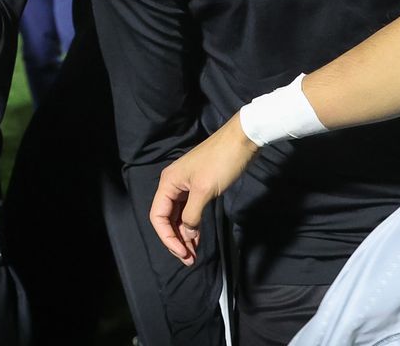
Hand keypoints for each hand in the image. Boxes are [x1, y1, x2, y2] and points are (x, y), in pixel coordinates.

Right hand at [149, 118, 258, 265]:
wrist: (242, 141)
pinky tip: (198, 239)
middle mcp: (173, 185)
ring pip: (178, 216)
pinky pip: (189, 211)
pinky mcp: (199, 188)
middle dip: (175, 239)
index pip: (157, 216)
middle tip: (189, 259)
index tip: (183, 253)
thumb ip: (192, 215)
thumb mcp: (205, 191)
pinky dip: (192, 225)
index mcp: (168, 183)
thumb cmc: (221, 163)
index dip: (167, 237)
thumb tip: (188, 235)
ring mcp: (186, 186)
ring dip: (184, 235)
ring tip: (192, 254)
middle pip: (166, 218)